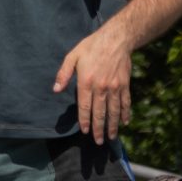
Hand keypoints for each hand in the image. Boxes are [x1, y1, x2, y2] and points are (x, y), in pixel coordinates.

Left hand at [51, 24, 132, 142]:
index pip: (85, 106)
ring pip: (113, 111)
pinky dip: (125, 114)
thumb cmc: (91, 46)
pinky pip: (125, 103)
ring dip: (112, 126)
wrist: (115, 39)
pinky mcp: (125, 85)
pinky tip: (124, 122)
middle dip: (98, 129)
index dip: (85, 120)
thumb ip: (63, 74)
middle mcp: (101, 87)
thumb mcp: (73, 56)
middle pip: (100, 113)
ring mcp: (115, 87)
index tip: (85, 131)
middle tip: (98, 141)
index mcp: (86, 81)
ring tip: (111, 137)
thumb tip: (56, 90)